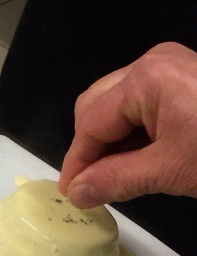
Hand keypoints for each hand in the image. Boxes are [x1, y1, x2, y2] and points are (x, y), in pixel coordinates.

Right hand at [59, 43, 196, 208]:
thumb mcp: (172, 171)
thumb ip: (116, 180)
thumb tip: (77, 192)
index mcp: (146, 78)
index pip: (91, 121)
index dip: (78, 160)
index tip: (71, 193)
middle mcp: (154, 63)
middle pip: (98, 105)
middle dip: (93, 146)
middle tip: (93, 186)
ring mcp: (174, 67)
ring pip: (120, 104)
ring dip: (115, 141)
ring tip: (120, 177)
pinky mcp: (190, 78)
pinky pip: (146, 103)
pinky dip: (139, 133)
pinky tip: (144, 160)